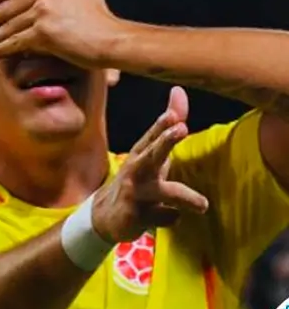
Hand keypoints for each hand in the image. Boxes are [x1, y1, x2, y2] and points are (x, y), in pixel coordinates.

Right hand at [91, 86, 208, 242]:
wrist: (104, 218)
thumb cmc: (137, 181)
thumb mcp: (151, 154)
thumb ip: (168, 126)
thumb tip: (179, 91)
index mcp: (141, 155)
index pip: (151, 136)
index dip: (163, 125)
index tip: (174, 115)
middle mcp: (136, 171)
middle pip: (151, 154)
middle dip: (165, 141)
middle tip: (181, 129)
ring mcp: (135, 195)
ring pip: (163, 191)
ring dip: (184, 197)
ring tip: (203, 204)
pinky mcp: (136, 217)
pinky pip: (165, 217)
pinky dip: (171, 217)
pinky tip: (169, 217)